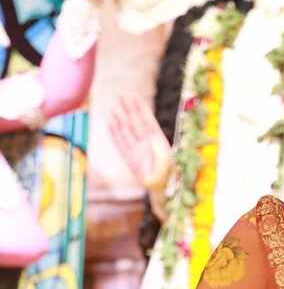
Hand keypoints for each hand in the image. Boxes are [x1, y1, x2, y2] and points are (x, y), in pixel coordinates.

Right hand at [109, 95, 172, 216]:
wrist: (162, 191)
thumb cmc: (168, 177)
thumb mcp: (167, 160)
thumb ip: (159, 147)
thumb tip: (150, 135)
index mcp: (158, 141)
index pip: (148, 121)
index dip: (141, 109)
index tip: (135, 98)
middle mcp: (147, 144)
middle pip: (136, 123)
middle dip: (130, 110)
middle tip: (123, 97)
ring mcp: (137, 150)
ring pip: (127, 131)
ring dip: (121, 119)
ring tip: (115, 108)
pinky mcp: (129, 159)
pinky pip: (120, 143)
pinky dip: (115, 133)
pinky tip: (110, 123)